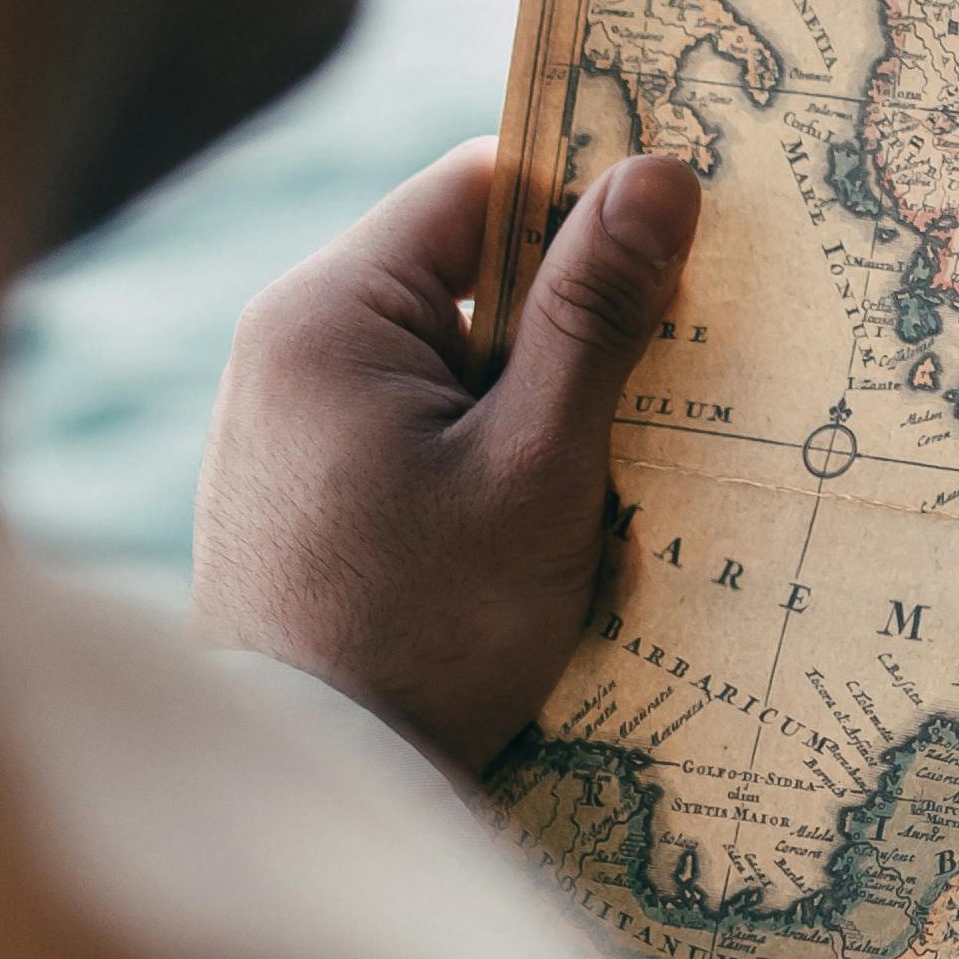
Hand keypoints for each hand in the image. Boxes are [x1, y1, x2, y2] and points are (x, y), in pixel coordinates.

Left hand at [192, 137, 699, 775]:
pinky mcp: (296, 486)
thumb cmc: (426, 630)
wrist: (312, 788)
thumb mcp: (537, 465)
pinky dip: (483, 445)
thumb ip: (596, 314)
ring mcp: (282, 420)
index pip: (479, 184)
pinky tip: (535, 518)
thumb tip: (663, 170)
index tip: (677, 256)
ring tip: (598, 470)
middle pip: (464, 269)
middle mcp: (284, 345)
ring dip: (532, 393)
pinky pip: (412, 419)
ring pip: (447, 352)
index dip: (586, 205)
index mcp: (327, 312)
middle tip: (665, 376)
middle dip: (569, 316)